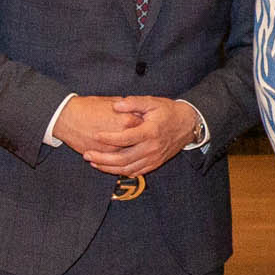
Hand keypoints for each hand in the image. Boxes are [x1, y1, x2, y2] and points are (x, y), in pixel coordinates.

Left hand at [58, 94, 203, 176]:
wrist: (188, 125)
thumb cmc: (168, 111)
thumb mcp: (152, 102)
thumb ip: (133, 103)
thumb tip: (116, 105)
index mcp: (150, 132)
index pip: (125, 138)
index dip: (109, 138)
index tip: (95, 135)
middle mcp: (152, 148)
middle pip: (123, 158)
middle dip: (103, 158)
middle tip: (87, 154)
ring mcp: (153, 158)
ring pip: (127, 168)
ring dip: (108, 167)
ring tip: (93, 162)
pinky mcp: (154, 163)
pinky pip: (135, 172)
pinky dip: (120, 172)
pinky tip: (109, 167)